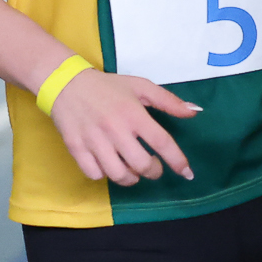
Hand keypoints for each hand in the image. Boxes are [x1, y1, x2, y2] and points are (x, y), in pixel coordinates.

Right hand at [49, 69, 199, 185]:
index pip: (161, 142)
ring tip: (132, 170)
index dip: (177, 161)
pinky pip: (95, 174)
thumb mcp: (140, 86)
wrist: (66, 83)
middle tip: (152, 166)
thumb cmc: (108, 87)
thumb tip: (195, 111)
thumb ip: (168, 101)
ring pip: (118, 174)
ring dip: (131, 178)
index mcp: (133, 113)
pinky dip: (105, 175)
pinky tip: (108, 165)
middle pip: (141, 164)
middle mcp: (115, 128)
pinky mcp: (76, 148)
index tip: (187, 173)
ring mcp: (93, 140)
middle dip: (153, 171)